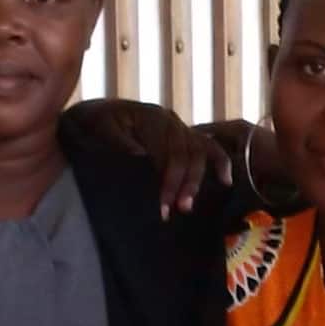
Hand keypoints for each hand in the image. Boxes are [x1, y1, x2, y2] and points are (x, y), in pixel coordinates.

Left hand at [65, 98, 232, 215]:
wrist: (99, 113)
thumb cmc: (98, 122)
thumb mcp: (102, 127)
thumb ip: (119, 141)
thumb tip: (141, 157)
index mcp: (153, 118)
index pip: (169, 153)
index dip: (169, 182)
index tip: (163, 208)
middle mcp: (172, 121)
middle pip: (186, 156)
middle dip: (183, 186)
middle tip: (176, 211)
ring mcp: (180, 127)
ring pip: (199, 154)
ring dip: (196, 181)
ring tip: (187, 206)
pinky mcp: (185, 136)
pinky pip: (209, 147)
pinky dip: (220, 162)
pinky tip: (226, 181)